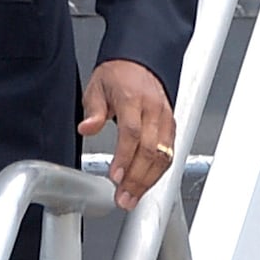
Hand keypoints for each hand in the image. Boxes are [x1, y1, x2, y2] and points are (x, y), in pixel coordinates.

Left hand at [80, 59, 178, 212]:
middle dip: (137, 178)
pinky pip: (169, 153)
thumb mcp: (97, 86)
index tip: (115, 177)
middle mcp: (153, 110)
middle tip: (123, 198)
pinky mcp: (172, 126)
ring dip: (149, 180)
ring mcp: (165, 119)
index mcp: (133, 98)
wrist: (140, 62)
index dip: (125, 157)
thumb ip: (93, 110)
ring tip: (133, 198)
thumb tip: (87, 127)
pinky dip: (159, 172)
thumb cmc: (118, 76)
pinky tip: (146, 185)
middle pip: (150, 149)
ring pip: (163, 155)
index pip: (131, 132)